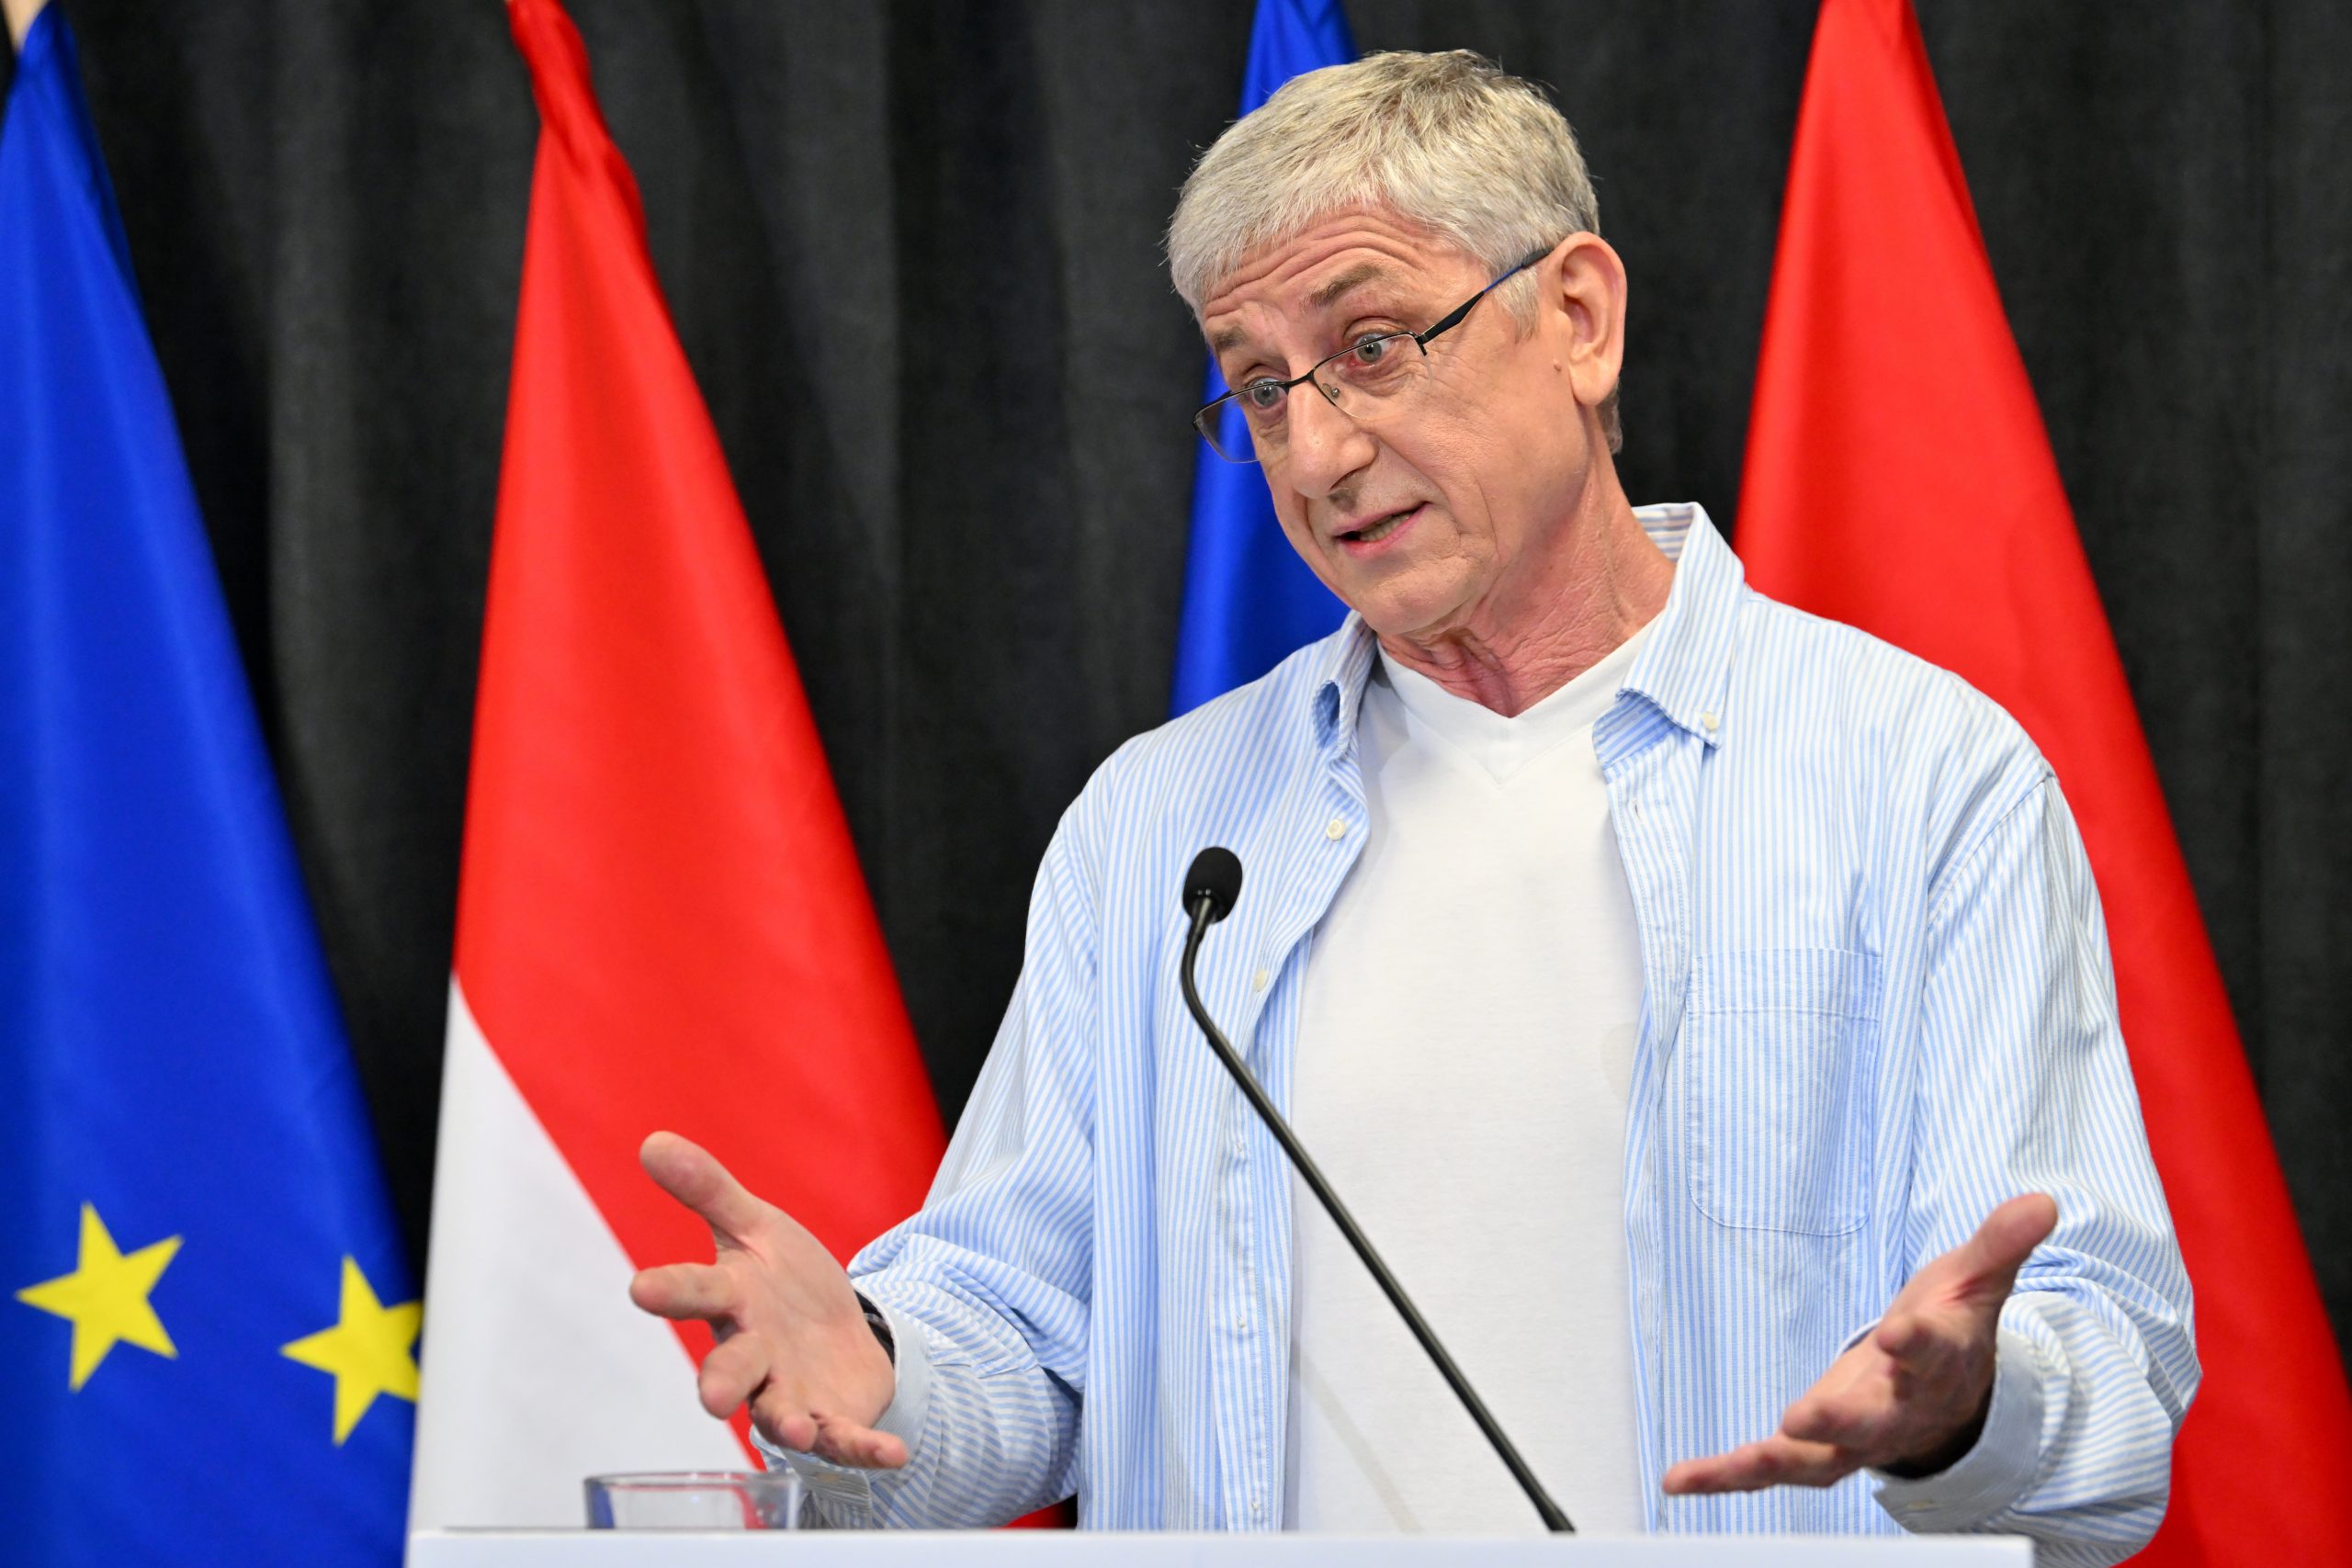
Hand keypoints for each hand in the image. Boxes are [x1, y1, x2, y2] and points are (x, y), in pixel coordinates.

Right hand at [629, 1131, 904, 1467]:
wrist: (836, 1329)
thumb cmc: (782, 1280)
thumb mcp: (755, 1226)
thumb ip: (709, 1189)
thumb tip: (653, 1140)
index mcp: (733, 1300)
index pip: (695, 1291)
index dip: (669, 1289)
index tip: (642, 1287)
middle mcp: (753, 1354)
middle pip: (732, 1369)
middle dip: (722, 1382)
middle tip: (713, 1398)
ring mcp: (789, 1391)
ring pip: (779, 1413)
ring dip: (788, 1425)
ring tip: (797, 1433)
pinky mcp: (831, 1418)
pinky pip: (846, 1439)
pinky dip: (865, 1449)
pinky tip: (893, 1454)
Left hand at [1662, 1192, 2057, 1495]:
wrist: (1949, 1395)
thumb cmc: (1953, 1327)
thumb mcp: (1976, 1279)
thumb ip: (2000, 1244)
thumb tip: (2040, 1202)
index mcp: (1939, 1361)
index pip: (1932, 1352)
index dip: (1917, 1343)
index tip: (1900, 1331)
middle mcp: (1899, 1408)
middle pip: (1872, 1423)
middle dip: (1840, 1421)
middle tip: (1802, 1416)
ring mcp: (1857, 1436)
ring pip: (1821, 1459)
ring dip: (1777, 1462)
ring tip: (1734, 1464)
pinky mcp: (1819, 1447)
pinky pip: (1774, 1469)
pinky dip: (1728, 1476)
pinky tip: (1682, 1479)